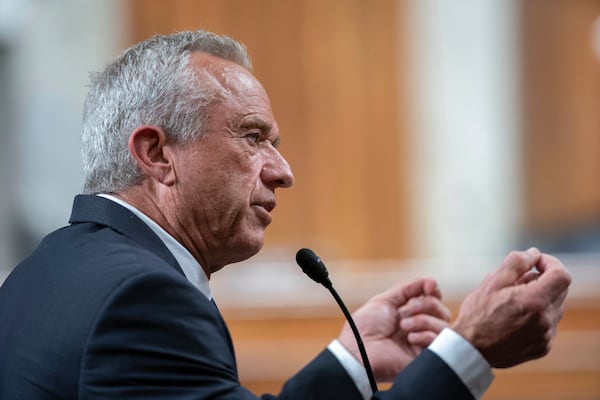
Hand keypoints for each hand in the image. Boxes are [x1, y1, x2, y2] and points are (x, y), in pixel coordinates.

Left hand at [337, 278, 450, 381]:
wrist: (356, 349)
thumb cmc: (365, 327)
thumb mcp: (385, 301)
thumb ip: (407, 289)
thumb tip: (430, 280)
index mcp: (410, 315)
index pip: (434, 301)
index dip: (434, 292)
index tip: (428, 286)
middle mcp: (419, 329)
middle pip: (443, 312)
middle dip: (428, 304)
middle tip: (408, 308)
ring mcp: (422, 344)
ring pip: (443, 327)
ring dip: (424, 320)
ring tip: (403, 325)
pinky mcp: (424, 359)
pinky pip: (437, 343)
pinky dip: (425, 335)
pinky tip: (410, 338)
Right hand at [452, 248, 570, 367]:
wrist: (470, 350)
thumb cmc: (478, 314)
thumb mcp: (492, 281)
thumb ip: (516, 262)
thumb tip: (533, 254)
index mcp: (534, 301)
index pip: (561, 275)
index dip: (550, 263)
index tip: (534, 263)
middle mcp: (546, 320)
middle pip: (559, 289)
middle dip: (542, 280)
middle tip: (516, 282)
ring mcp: (546, 336)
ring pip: (553, 307)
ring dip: (539, 298)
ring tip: (512, 302)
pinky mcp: (543, 347)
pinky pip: (548, 324)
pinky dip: (537, 316)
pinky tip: (515, 318)